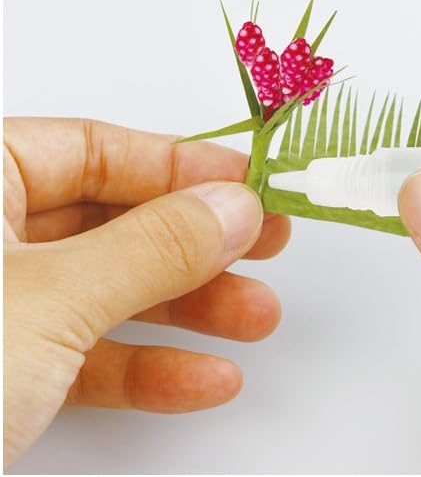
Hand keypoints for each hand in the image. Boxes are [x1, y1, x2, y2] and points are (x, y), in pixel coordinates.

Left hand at [3, 118, 290, 464]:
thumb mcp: (47, 304)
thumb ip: (153, 246)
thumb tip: (236, 203)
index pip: (88, 147)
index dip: (180, 165)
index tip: (251, 185)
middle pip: (102, 221)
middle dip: (192, 245)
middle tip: (266, 250)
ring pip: (95, 291)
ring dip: (182, 310)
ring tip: (254, 321)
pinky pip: (73, 358)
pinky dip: (139, 370)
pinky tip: (202, 380)